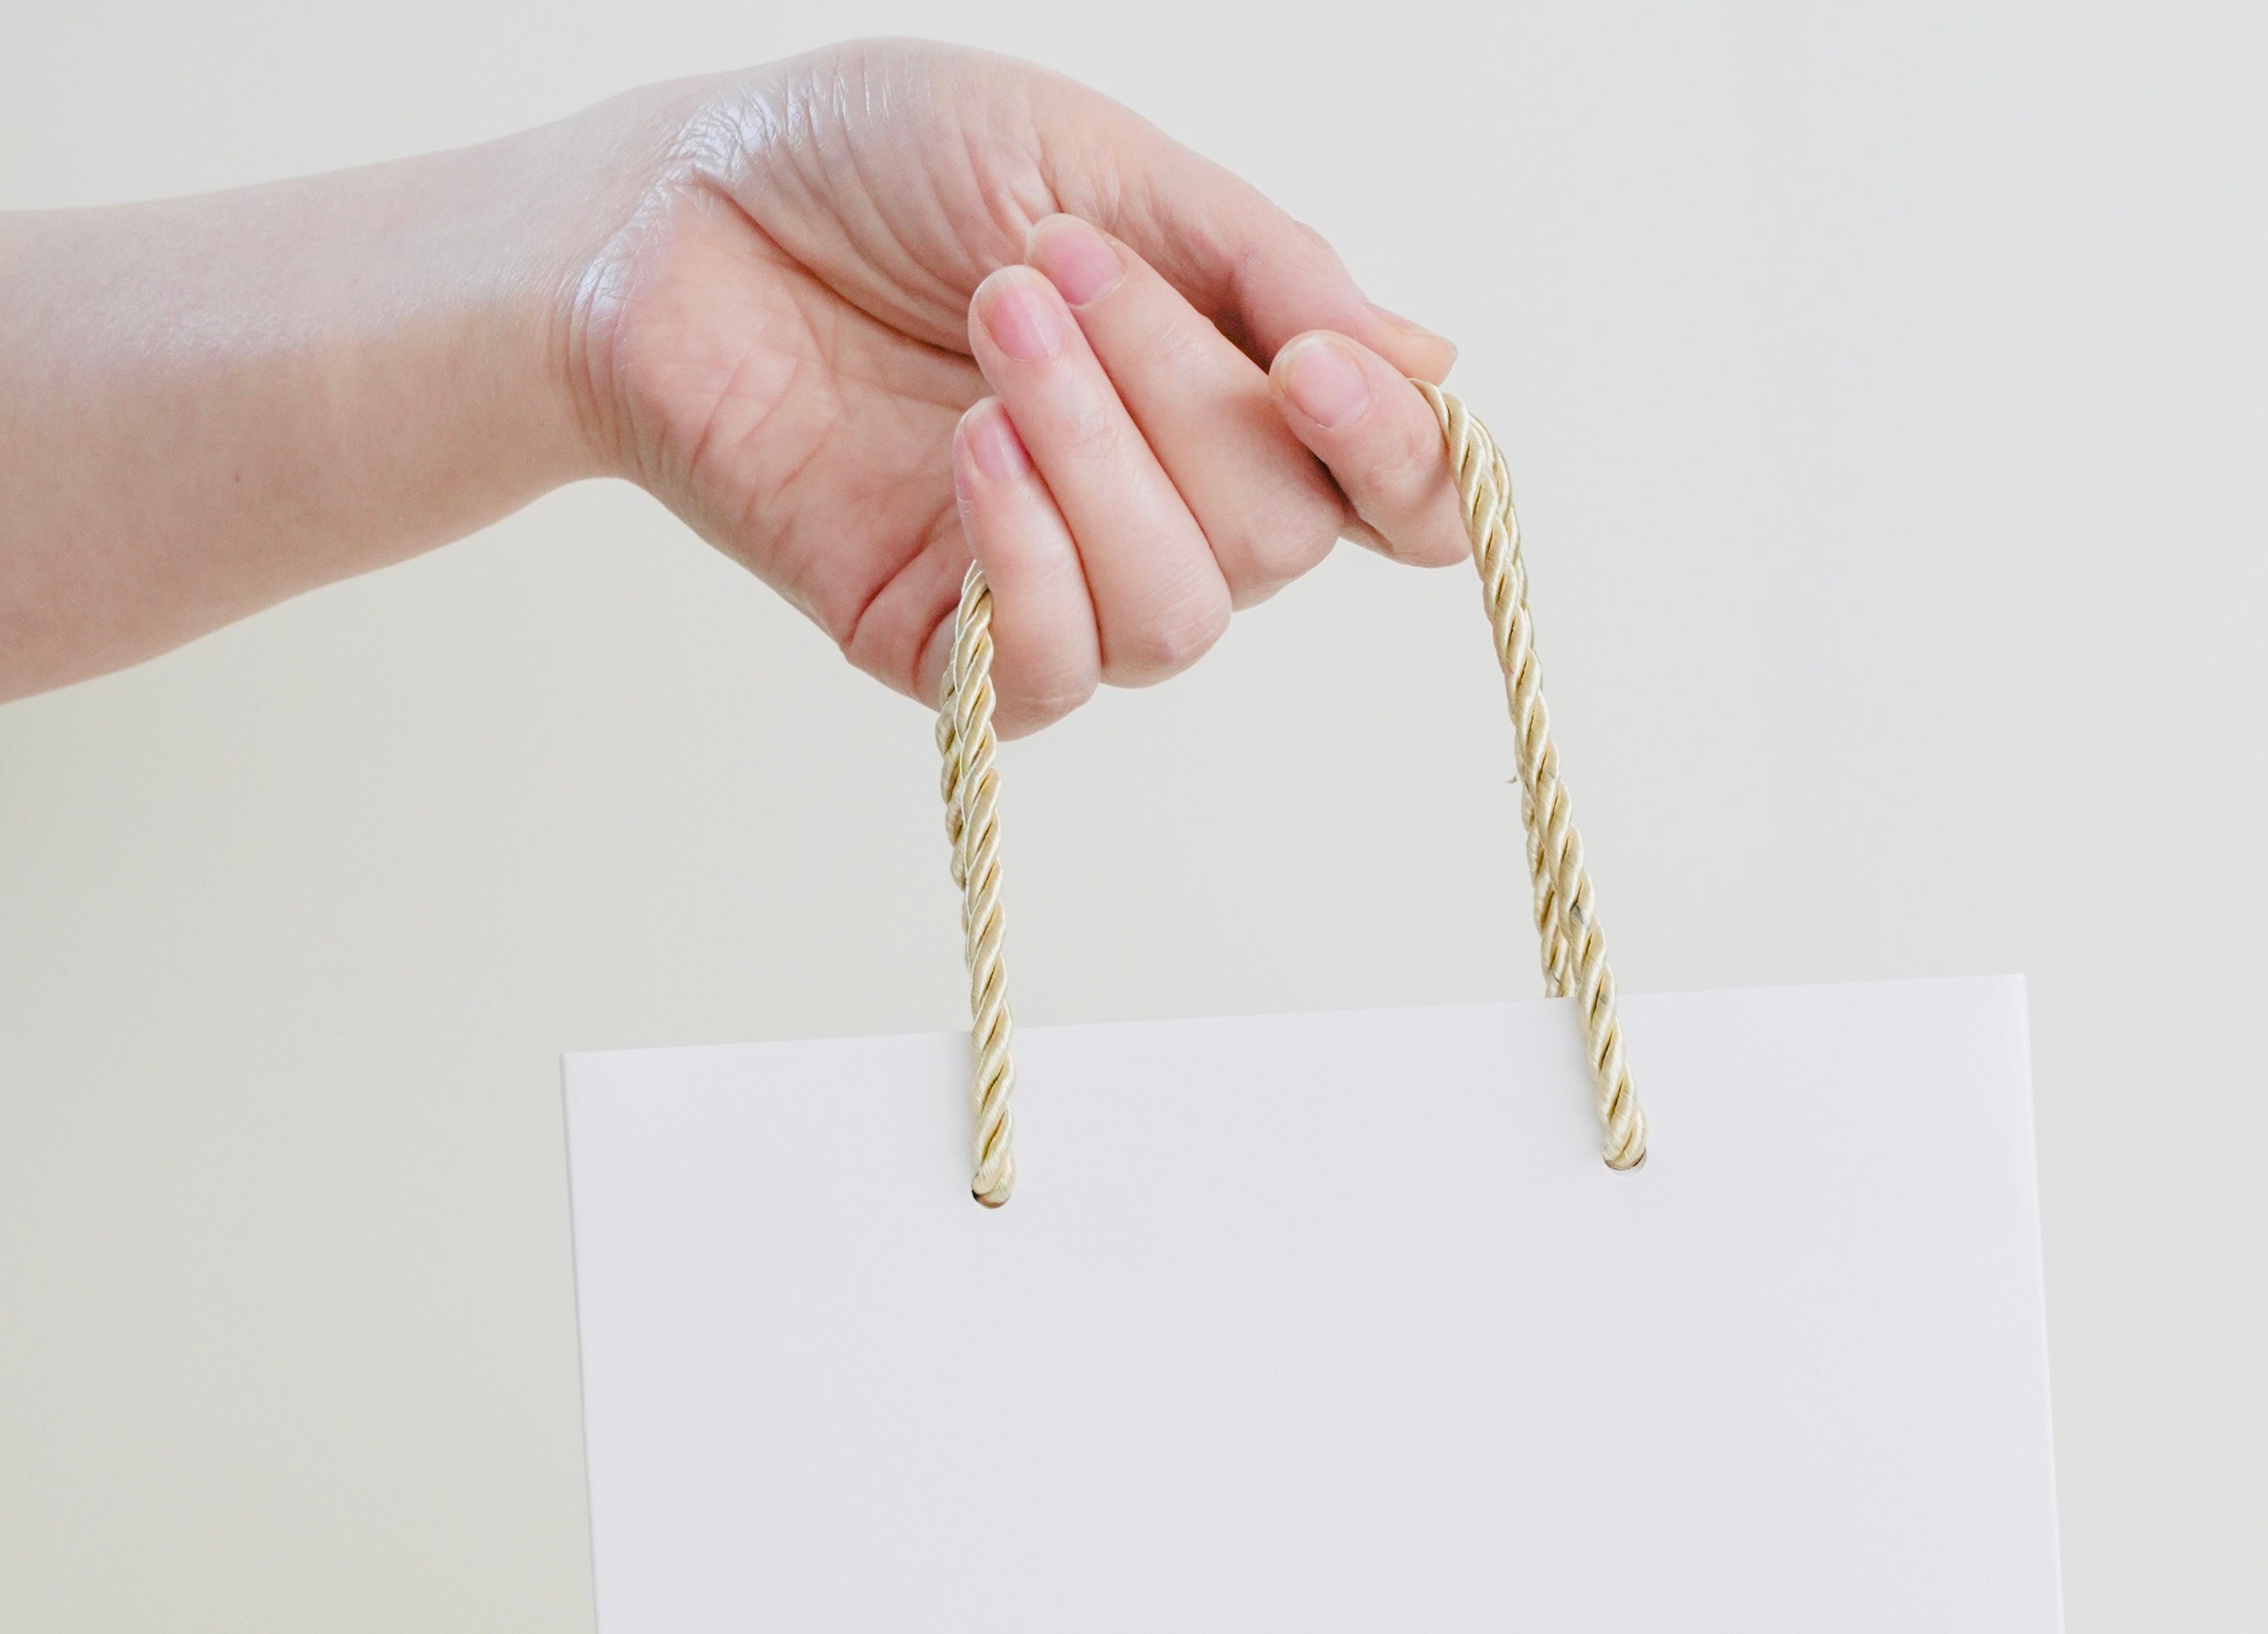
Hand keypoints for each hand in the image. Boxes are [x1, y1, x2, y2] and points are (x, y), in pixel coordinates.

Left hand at [559, 40, 1474, 729]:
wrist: (663, 212)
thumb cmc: (864, 166)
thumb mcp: (1087, 158)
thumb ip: (1258, 266)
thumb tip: (1434, 369)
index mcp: (1228, 396)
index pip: (1394, 497)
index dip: (1395, 459)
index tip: (1315, 367)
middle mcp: (1169, 512)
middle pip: (1285, 538)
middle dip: (1181, 392)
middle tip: (1047, 268)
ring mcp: (1063, 592)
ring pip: (1183, 614)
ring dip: (1097, 458)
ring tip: (990, 324)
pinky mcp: (951, 653)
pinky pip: (1059, 672)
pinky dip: (1027, 557)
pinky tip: (963, 448)